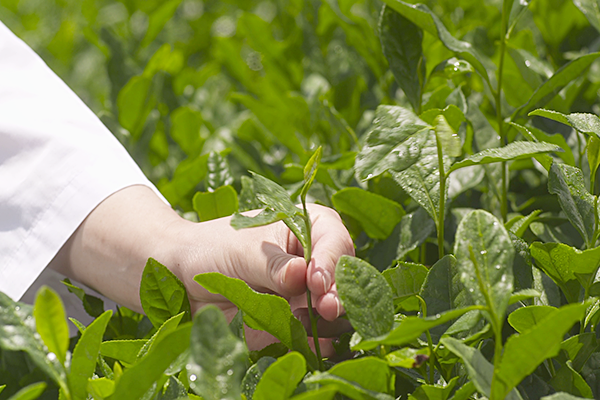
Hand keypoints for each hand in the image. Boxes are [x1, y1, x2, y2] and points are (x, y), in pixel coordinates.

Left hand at [166, 203, 354, 349]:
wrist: (185, 275)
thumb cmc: (216, 248)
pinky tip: (314, 347)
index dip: (331, 263)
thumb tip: (301, 274)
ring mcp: (309, 295)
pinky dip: (317, 344)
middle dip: (338, 295)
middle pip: (343, 278)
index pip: (335, 242)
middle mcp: (316, 262)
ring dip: (328, 321)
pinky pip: (315, 338)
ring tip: (303, 321)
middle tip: (327, 308)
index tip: (318, 282)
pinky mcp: (296, 323)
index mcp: (309, 228)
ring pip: (335, 312)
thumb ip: (274, 265)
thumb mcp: (244, 251)